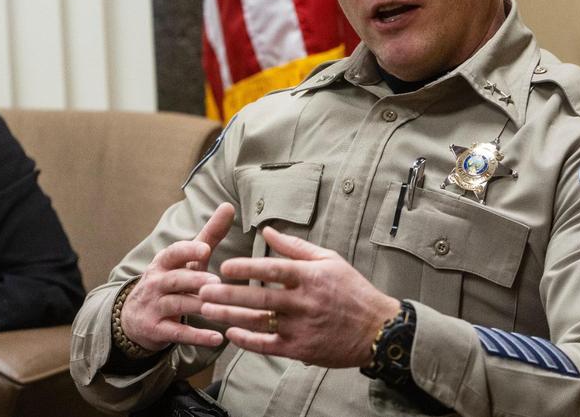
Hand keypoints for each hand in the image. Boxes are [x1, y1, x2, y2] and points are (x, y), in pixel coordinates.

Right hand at [120, 202, 234, 351]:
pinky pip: (178, 333)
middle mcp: (157, 282)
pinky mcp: (157, 329)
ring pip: (177, 305)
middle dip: (194, 280)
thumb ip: (208, 235)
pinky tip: (217, 338)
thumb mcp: (185, 260)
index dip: (188, 250)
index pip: (173, 253)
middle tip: (216, 282)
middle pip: (176, 279)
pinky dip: (197, 336)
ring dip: (197, 306)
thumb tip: (228, 206)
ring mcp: (155, 306)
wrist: (133, 317)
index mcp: (164, 262)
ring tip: (218, 309)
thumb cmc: (169, 281)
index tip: (205, 248)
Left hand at [198, 226, 400, 368]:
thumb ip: (295, 247)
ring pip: (259, 322)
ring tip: (206, 310)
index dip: (248, 267)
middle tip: (202, 289)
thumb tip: (266, 231)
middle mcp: (304, 303)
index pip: (274, 269)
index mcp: (310, 277)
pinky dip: (247, 341)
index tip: (225, 265)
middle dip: (228, 294)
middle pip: (260, 298)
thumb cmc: (352, 290)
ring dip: (230, 316)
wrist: (378, 330)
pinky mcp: (301, 349)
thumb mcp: (329, 260)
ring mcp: (302, 328)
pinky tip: (231, 333)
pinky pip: (268, 346)